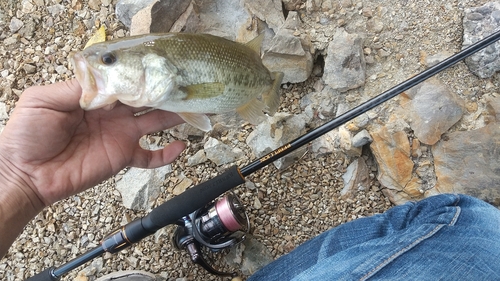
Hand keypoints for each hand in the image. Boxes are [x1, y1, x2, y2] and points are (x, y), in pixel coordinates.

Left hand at [0, 79, 185, 207]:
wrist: (27, 172)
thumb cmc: (28, 134)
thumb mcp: (43, 100)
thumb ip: (75, 88)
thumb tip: (105, 78)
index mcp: (95, 95)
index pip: (124, 80)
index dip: (141, 73)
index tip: (160, 66)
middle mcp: (113, 112)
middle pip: (145, 98)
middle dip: (164, 90)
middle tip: (186, 83)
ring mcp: (120, 134)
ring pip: (155, 121)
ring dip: (174, 115)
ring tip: (194, 107)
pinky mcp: (123, 156)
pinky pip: (150, 156)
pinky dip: (166, 154)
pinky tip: (181, 148)